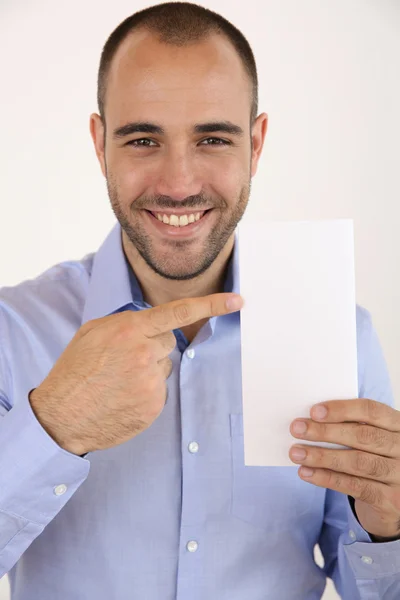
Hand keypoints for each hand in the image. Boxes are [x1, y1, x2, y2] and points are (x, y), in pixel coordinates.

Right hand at [29, 292, 242, 454]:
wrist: (61, 415)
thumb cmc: (75, 371)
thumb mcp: (93, 332)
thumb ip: (127, 322)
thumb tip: (152, 323)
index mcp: (129, 329)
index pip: (178, 312)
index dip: (211, 305)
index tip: (237, 301)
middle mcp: (144, 353)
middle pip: (167, 342)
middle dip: (151, 347)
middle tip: (122, 362)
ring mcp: (151, 382)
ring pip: (163, 367)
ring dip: (147, 372)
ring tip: (118, 382)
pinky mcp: (154, 406)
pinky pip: (159, 391)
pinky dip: (146, 393)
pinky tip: (123, 397)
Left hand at [288, 399, 399, 538]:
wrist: (393, 499)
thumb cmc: (374, 458)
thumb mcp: (370, 439)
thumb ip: (350, 427)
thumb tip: (310, 420)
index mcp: (397, 424)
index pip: (371, 411)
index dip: (342, 409)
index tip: (314, 411)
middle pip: (362, 436)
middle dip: (325, 432)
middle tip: (296, 429)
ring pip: (358, 462)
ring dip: (322, 456)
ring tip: (296, 452)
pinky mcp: (392, 501)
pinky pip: (356, 487)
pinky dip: (327, 479)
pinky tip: (306, 473)